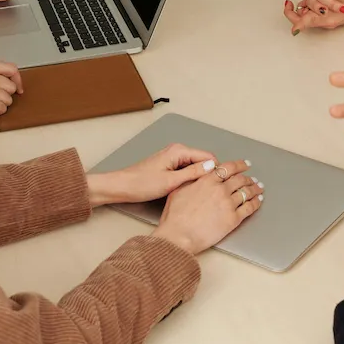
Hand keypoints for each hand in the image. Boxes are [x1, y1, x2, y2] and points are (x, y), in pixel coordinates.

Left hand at [86, 143, 217, 206]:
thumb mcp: (171, 181)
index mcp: (179, 151)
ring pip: (195, 167)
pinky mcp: (169, 166)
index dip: (216, 170)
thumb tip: (212, 167)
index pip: (208, 156)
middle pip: (203, 161)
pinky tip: (190, 190)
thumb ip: (193, 173)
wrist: (122, 187)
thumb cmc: (142, 184)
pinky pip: (187, 170)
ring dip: (199, 177)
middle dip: (209, 174)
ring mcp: (173, 158)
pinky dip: (190, 179)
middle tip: (212, 191)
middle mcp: (177, 151)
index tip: (222, 184)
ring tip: (202, 192)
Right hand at [152, 158, 263, 254]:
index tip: (245, 164)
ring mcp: (228, 204)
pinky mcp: (233, 219)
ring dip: (255, 189)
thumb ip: (192, 179)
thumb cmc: (175, 216)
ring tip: (259, 188)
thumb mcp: (179, 189)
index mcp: (207, 180)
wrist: (179, 235)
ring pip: (247, 192)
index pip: (228, 168)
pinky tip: (258, 201)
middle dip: (248, 178)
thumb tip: (199, 173)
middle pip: (240, 179)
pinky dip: (256, 203)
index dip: (239, 165)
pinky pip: (249, 208)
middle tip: (252, 178)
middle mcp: (220, 190)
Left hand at [283, 0, 343, 35]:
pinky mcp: (332, 17)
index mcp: (328, 16)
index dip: (291, 13)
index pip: (302, 20)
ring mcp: (329, 20)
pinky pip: (317, 12)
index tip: (288, 4)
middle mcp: (326, 21)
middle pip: (307, 7)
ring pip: (311, 9)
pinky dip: (315, 3)